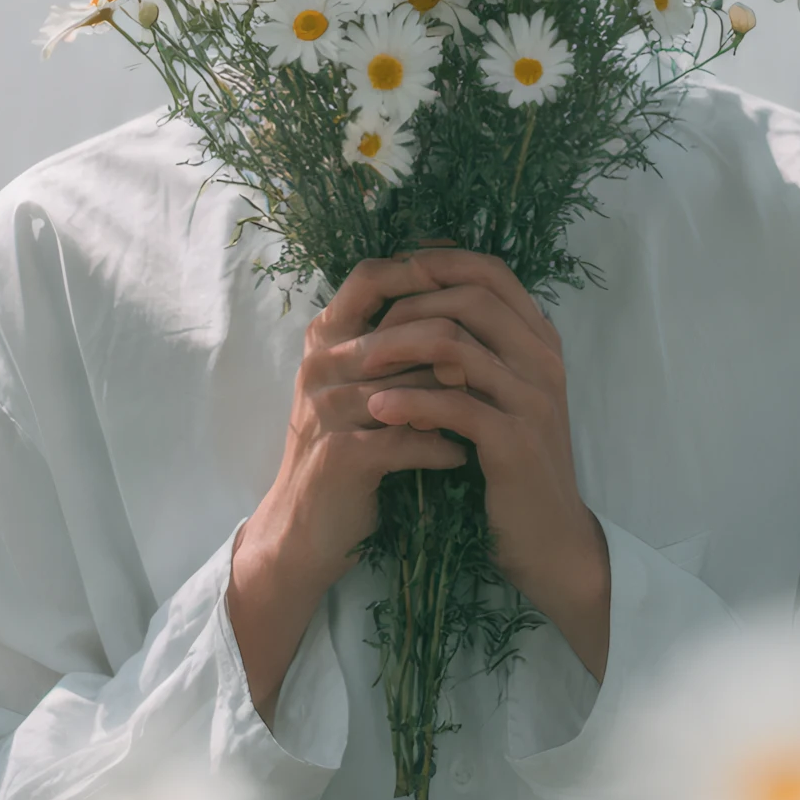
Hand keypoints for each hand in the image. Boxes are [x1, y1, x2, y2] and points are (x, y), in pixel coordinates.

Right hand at [228, 253, 470, 724]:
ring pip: (413, 384)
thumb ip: (393, 347)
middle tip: (495, 362)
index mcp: (325, 338)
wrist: (303, 529)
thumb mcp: (360, 389)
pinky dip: (442, 447)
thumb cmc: (346, 450)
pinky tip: (461, 456)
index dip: (422, 270)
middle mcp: (320, 364)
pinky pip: (408, 438)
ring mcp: (326, 408)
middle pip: (403, 328)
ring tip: (486, 409)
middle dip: (456, 346)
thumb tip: (460, 299)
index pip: (370, 277)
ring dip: (456, 400)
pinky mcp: (340, 454)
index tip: (470, 285)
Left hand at [360, 247, 610, 681]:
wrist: (549, 538)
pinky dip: (410, 402)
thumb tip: (421, 305)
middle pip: (472, 298)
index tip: (391, 272)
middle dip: (409, 304)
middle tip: (365, 326)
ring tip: (358, 364)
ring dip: (399, 349)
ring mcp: (533, 399)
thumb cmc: (513, 465)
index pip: (492, 272)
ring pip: (457, 346)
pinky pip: (455, 405)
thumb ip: (477, 351)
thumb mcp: (502, 398)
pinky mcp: (515, 441)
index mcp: (541, 341)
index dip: (439, 262)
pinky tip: (378, 409)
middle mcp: (544, 361)